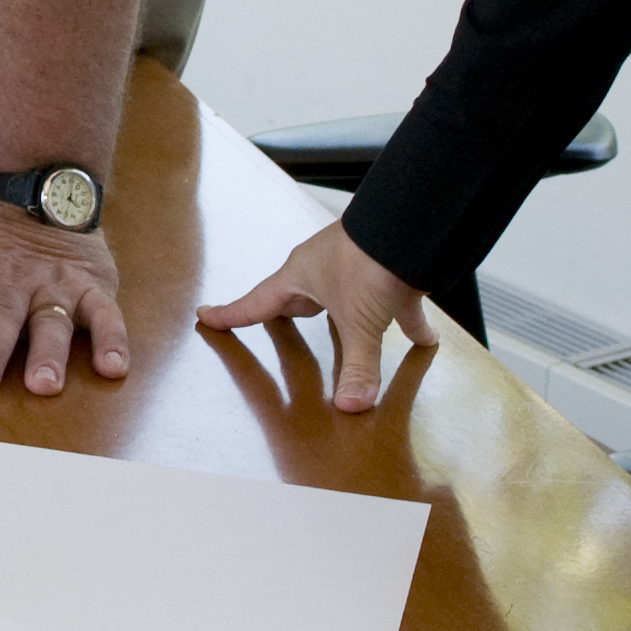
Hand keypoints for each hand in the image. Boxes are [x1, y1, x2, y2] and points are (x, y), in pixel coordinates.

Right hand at [195, 219, 434, 408]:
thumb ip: (357, 367)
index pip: (256, 302)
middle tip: (267, 324)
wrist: (410, 224)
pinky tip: (424, 340)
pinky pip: (395, 303)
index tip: (206, 316)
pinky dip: (407, 322)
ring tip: (348, 337)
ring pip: (343, 299)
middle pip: (295, 298)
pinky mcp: (388, 271)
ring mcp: (355, 267)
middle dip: (285, 312)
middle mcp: (323, 269)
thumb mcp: (359, 323)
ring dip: (347, 319)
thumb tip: (348, 405)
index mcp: (300, 276)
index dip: (231, 314)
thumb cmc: (370, 261)